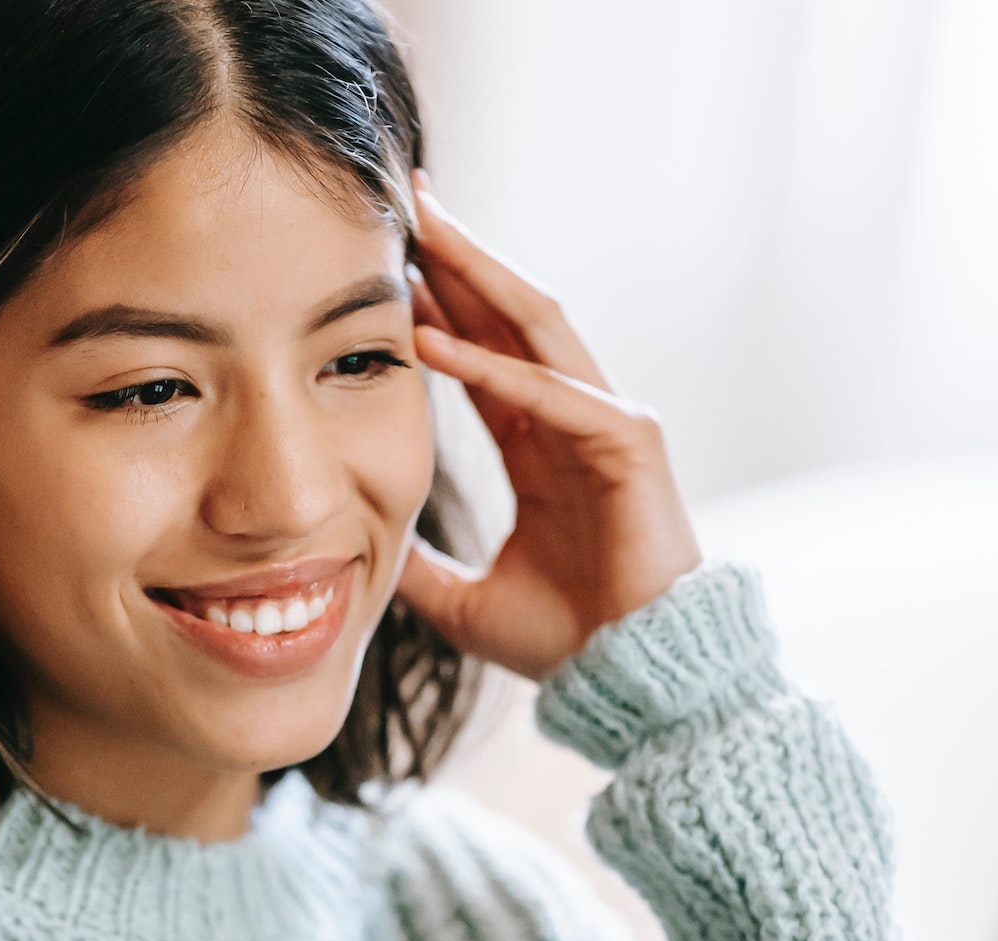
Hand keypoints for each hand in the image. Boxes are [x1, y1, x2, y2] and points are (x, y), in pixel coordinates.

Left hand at [398, 172, 701, 683]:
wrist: (633, 683)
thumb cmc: (569, 645)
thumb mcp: (467, 602)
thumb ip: (421, 571)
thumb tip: (364, 563)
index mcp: (543, 451)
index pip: (486, 355)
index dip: (440, 304)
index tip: (386, 264)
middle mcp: (575, 424)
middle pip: (511, 319)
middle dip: (460, 258)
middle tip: (407, 200)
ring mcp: (607, 427)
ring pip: (537, 330)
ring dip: (478, 276)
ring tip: (422, 229)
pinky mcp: (629, 447)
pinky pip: (552, 394)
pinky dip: (493, 368)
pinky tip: (433, 340)